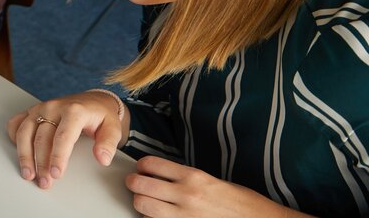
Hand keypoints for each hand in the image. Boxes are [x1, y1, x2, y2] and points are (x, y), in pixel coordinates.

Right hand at [7, 91, 126, 189]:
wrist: (92, 102)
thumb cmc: (100, 117)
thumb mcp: (112, 128)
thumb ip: (108, 143)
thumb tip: (102, 158)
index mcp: (74, 111)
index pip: (63, 136)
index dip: (58, 157)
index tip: (56, 174)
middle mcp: (53, 107)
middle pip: (41, 138)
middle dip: (41, 163)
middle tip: (45, 182)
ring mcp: (40, 109)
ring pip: (24, 132)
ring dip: (24, 155)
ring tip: (28, 174)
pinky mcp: (31, 111)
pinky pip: (16, 124)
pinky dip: (14, 138)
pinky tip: (20, 152)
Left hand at [126, 157, 304, 216]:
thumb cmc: (242, 202)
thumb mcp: (214, 181)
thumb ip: (187, 177)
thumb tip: (163, 174)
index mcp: (194, 176)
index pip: (152, 164)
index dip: (141, 165)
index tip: (142, 168)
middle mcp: (186, 194)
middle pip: (140, 184)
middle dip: (133, 183)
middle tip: (135, 183)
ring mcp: (184, 215)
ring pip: (142, 206)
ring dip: (140, 202)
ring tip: (145, 201)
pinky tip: (157, 216)